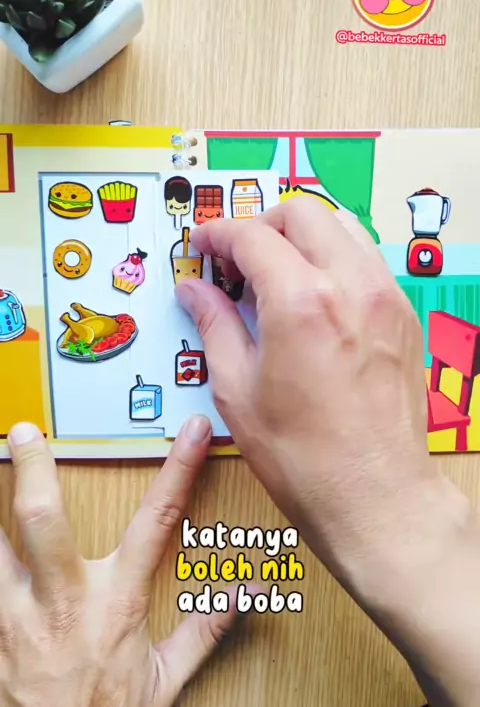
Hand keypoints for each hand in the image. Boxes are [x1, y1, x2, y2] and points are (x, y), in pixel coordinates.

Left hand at [1, 417, 238, 706]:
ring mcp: (17, 616)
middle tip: (24, 431)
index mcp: (116, 604)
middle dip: (33, 468)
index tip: (187, 432)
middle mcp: (63, 602)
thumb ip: (206, 628)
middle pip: (43, 519)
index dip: (177, 470)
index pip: (156, 522)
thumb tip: (246, 594)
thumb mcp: (167, 680)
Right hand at [176, 198, 479, 706]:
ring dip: (301, 233)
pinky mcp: (403, 315)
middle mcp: (350, 285)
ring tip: (275, 271)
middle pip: (301, 211)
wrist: (375, 495)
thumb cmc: (303, 457)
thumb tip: (194, 291)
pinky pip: (366, 258)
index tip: (201, 244)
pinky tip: (313, 294)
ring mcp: (384, 296)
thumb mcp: (237, 390)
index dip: (217, 233)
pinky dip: (334, 256)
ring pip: (341, 224)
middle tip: (235, 258)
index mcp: (300, 301)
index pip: (252, 235)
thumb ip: (214, 325)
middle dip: (260, 223)